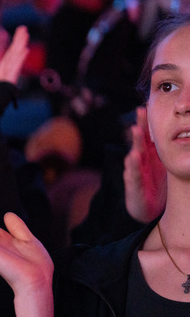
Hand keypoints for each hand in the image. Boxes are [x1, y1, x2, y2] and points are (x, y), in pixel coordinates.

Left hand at [0, 25, 27, 101]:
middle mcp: (1, 88)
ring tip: (24, 34)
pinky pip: (11, 74)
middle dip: (17, 45)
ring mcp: (3, 90)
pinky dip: (17, 61)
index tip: (16, 41)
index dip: (9, 53)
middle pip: (10, 62)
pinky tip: (23, 49)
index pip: (3, 67)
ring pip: (12, 65)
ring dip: (19, 48)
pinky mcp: (4, 92)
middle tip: (23, 29)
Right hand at [123, 106, 165, 222]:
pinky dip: (131, 165)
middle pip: (140, 141)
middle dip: (140, 125)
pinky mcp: (134, 187)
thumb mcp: (165, 169)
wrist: (147, 210)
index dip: (148, 123)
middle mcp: (140, 162)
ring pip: (134, 155)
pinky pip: (132, 174)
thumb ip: (172, 153)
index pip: (148, 137)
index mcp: (149, 157)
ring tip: (135, 129)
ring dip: (134, 142)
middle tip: (142, 110)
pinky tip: (132, 156)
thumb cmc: (156, 187)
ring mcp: (136, 173)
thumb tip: (185, 136)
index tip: (148, 105)